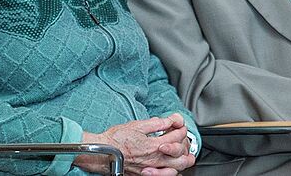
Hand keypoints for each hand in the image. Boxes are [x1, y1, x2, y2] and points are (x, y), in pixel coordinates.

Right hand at [74, 114, 194, 174]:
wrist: (103, 152)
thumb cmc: (117, 138)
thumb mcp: (137, 125)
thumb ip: (155, 123)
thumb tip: (168, 120)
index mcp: (153, 145)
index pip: (175, 136)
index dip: (180, 128)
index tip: (179, 124)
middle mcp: (154, 159)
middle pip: (179, 156)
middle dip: (186, 146)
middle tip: (185, 138)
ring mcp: (150, 169)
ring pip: (174, 169)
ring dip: (183, 161)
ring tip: (187, 156)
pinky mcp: (145, 174)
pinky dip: (171, 172)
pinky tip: (172, 168)